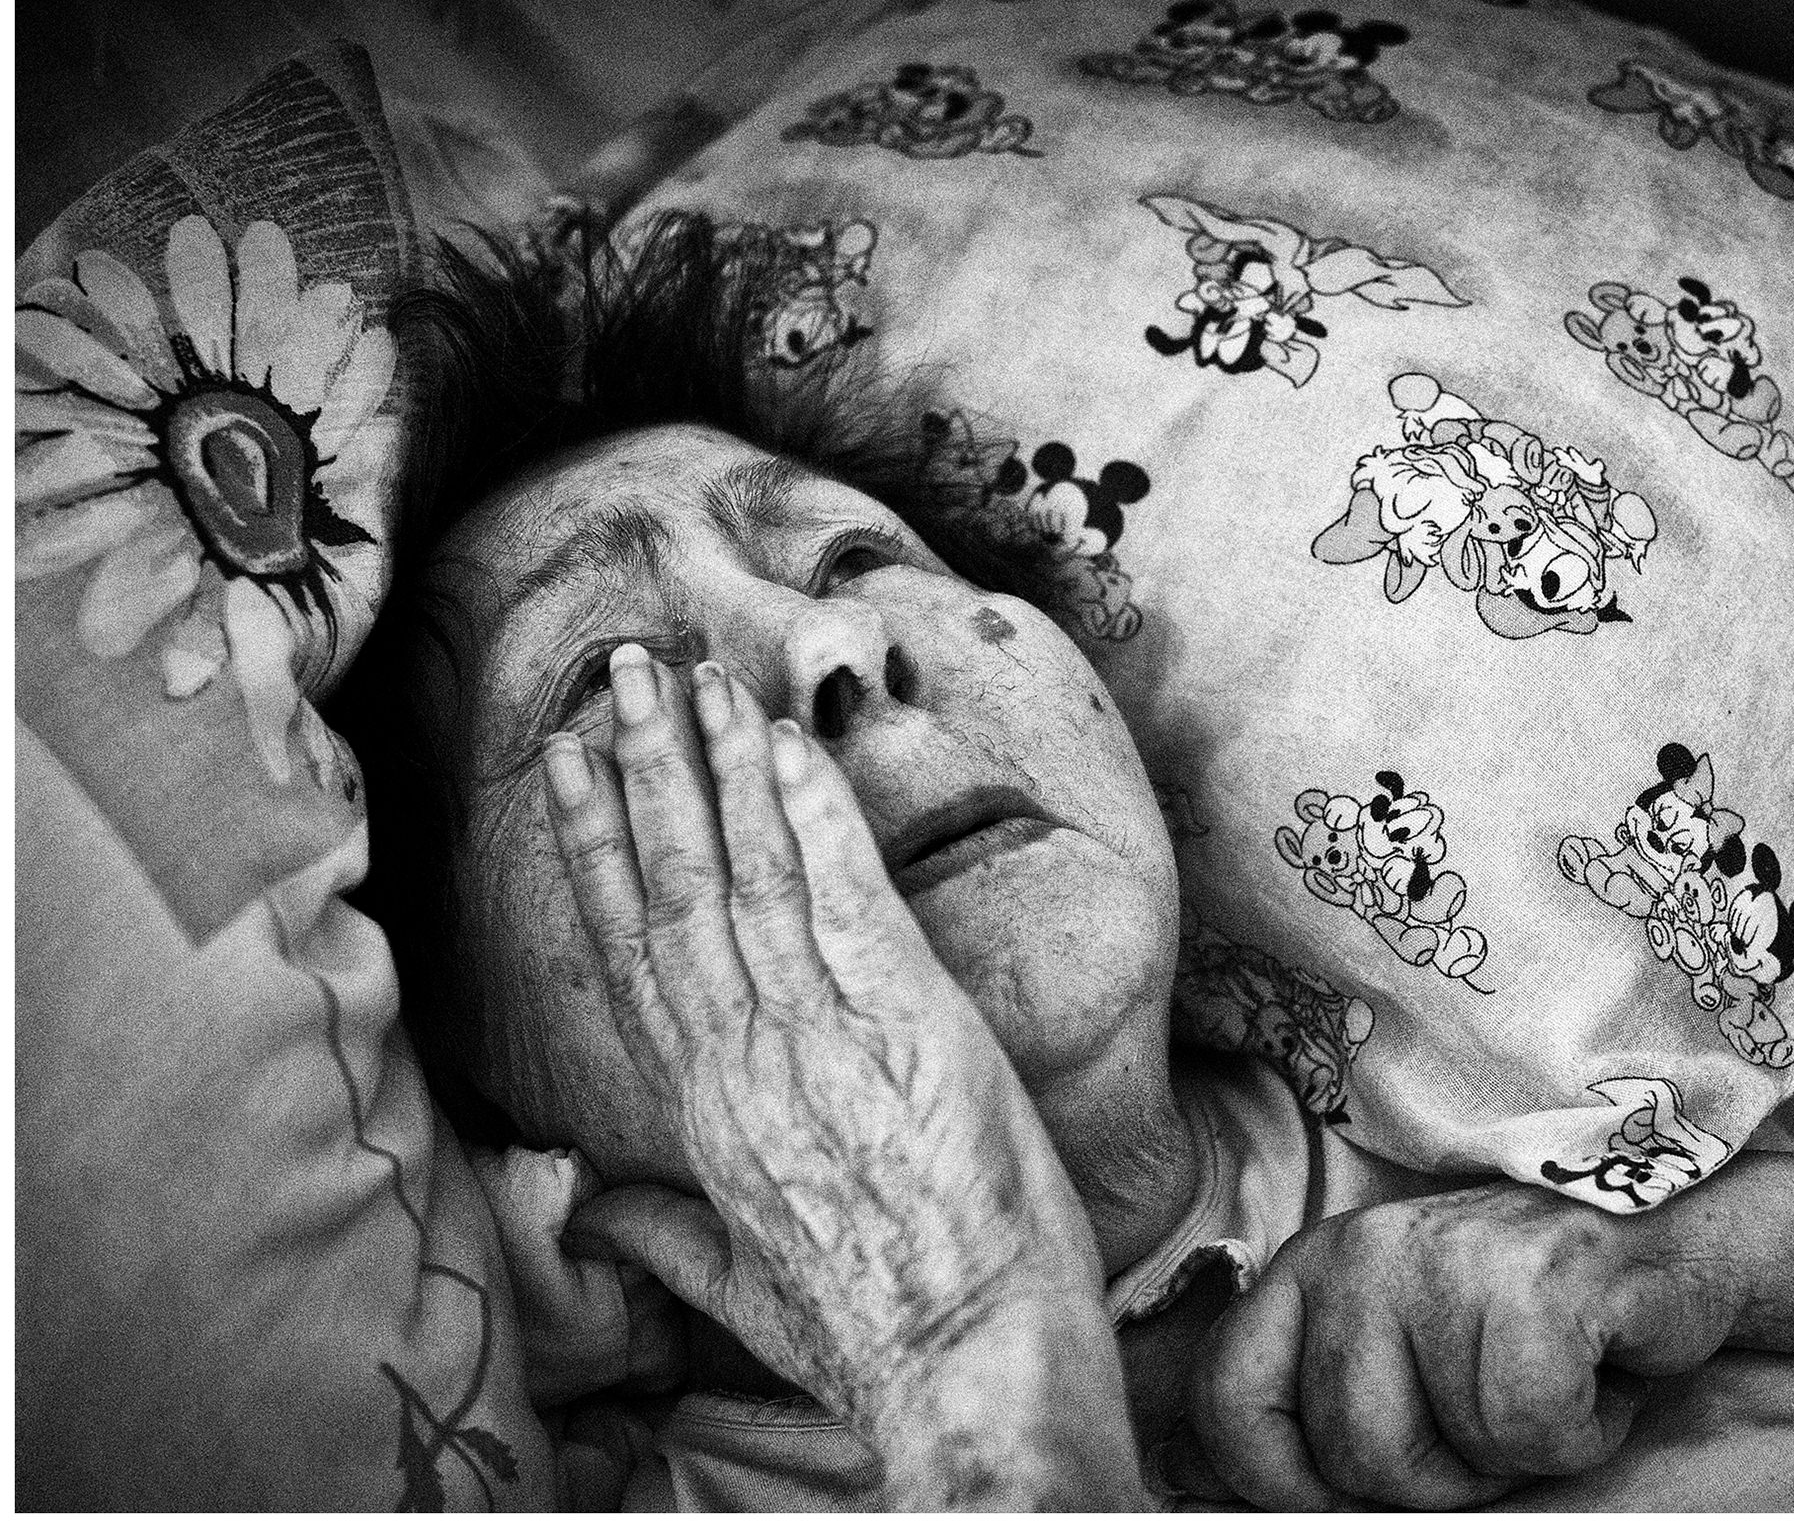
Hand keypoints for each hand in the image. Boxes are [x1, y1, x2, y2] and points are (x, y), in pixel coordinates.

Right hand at [543, 646, 1135, 1499]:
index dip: (600, 854)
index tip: (576, 769)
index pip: (636, 959)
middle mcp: (745, 1067)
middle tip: (621, 669)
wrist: (973, 1369)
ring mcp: (821, 1043)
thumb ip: (660, 1237)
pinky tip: (789, 742)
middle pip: (676, 894)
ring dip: (717, 766)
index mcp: (707, 1121)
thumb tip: (589, 1209)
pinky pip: (845, 898)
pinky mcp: (910, 1026)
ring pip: (746, 879)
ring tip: (687, 673)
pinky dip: (814, 814)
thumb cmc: (876, 1337)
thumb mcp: (745, 1293)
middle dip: (647, 772)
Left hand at [1174, 1180, 1746, 1508]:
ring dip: (1503, 1457)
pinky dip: (1577, 1432)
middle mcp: (1359, 1254)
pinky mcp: (1528, 1283)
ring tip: (1540, 1382)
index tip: (1347, 1490)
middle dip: (1434, 1476)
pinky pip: (1525, 1434)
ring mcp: (1440, 1261)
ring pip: (1429, 1460)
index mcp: (1311, 1270)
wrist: (1672, 1240)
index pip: (1228, 1401)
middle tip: (1495, 1411)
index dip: (1278, 1482)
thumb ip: (1307, 1405)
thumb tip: (1195, 1484)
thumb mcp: (1397, 1351)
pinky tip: (1593, 1368)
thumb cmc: (1529, 1320)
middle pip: (1349, 1457)